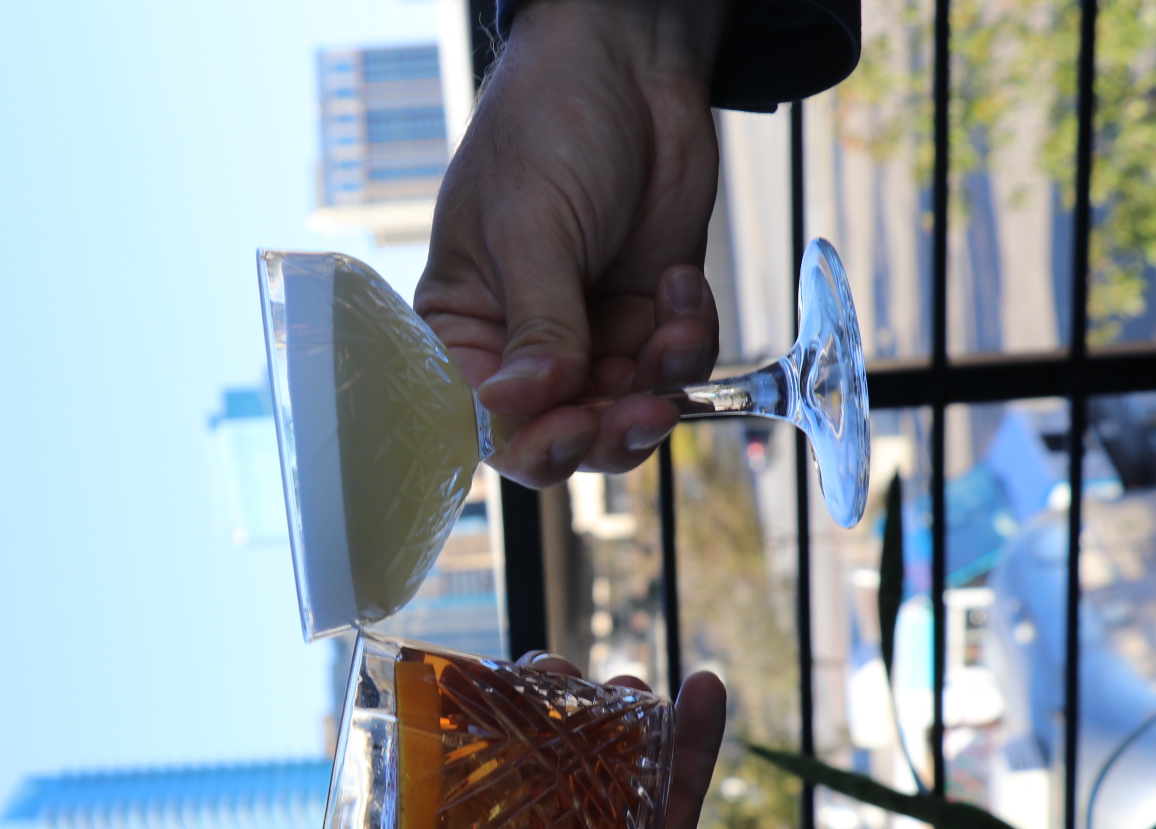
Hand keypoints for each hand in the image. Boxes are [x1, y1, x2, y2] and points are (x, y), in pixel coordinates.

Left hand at [413, 657, 823, 828]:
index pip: (444, 799)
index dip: (450, 740)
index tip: (461, 686)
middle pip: (523, 766)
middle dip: (533, 710)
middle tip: (549, 671)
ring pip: (599, 769)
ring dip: (609, 717)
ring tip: (618, 680)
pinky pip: (672, 798)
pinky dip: (689, 745)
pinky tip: (704, 690)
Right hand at [416, 0, 726, 487]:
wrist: (630, 60)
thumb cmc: (549, 127)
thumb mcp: (533, 229)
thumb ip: (539, 327)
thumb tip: (521, 408)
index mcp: (466, 326)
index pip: (484, 419)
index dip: (528, 440)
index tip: (569, 425)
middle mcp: (525, 343)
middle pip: (560, 433)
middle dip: (605, 429)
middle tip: (639, 408)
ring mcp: (591, 333)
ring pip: (626, 413)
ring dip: (659, 387)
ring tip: (672, 328)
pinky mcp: (649, 314)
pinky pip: (675, 366)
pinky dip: (690, 338)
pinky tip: (682, 280)